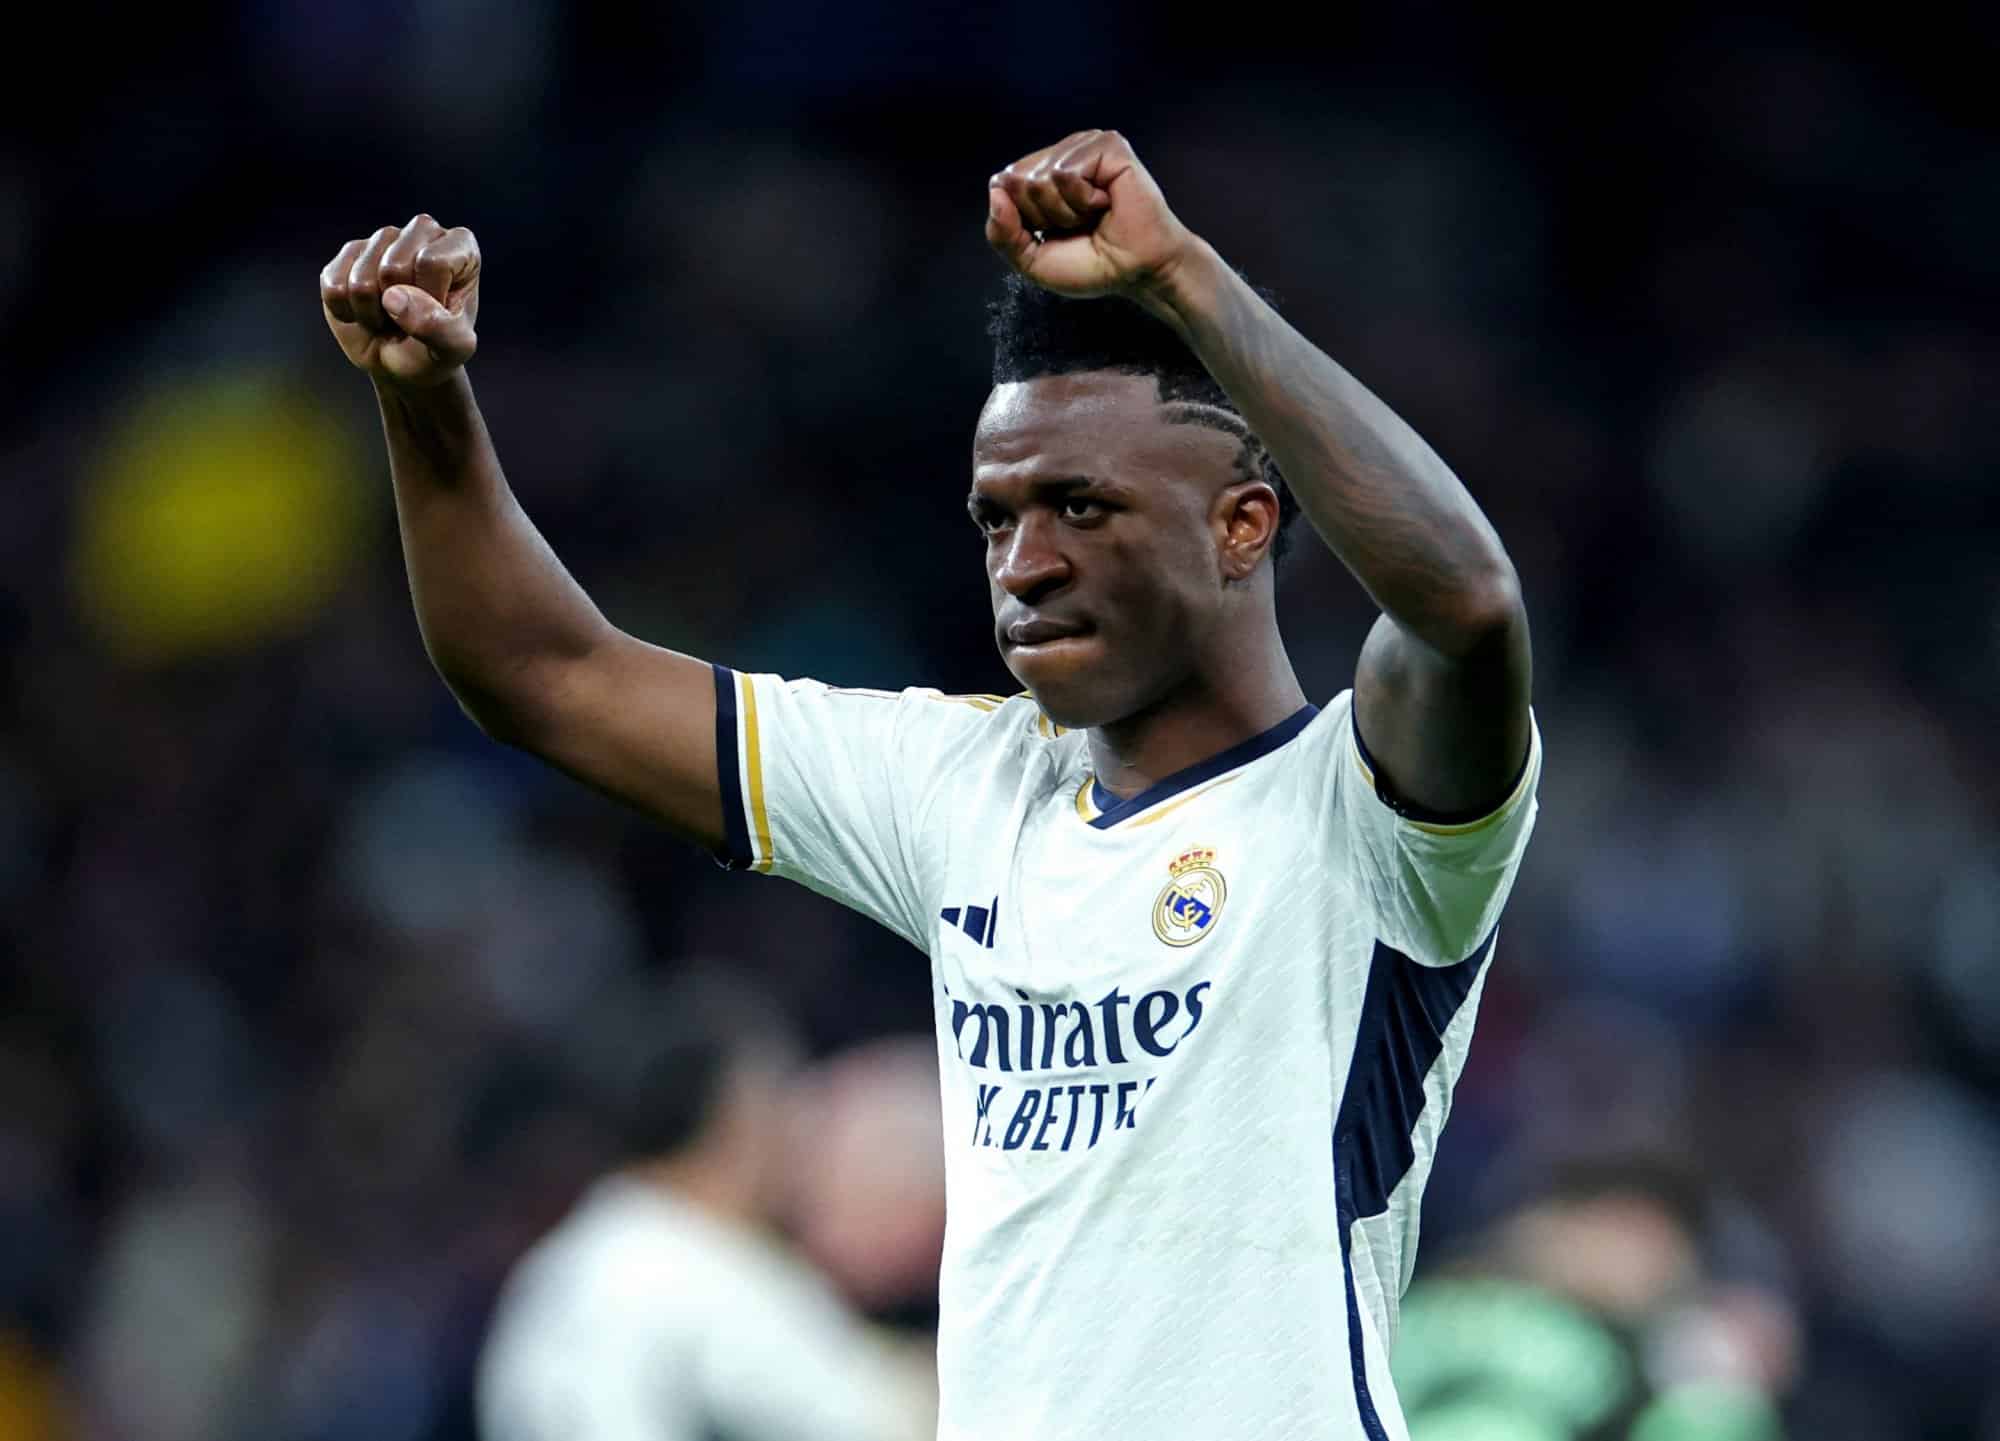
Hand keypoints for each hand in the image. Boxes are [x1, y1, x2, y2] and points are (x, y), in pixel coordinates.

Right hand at [320, 215, 479, 387]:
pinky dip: (346, 311)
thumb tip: (394, 298)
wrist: (402, 366)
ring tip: (389, 316)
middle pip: (392, 267)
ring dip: (371, 313)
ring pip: (361, 278)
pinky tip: (366, 311)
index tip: (439, 315)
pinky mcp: (349, 252)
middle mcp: (423, 232)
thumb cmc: (435, 350)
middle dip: (396, 308)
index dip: (429, 300)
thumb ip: (439, 328)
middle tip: (409, 318)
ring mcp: (384, 238)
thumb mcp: (453, 350)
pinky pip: (333, 285)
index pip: (432, 263)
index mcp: (461, 245)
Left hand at [986, 130, 1194, 302]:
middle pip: (1016, 180)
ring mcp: (1085, 146)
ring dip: (1065, 212)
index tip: (1054, 233)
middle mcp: (1062, 154)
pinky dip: (1082, 201)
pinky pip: (1066, 173)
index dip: (1021, 219)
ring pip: (1040, 178)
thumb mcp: (1032, 259)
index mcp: (1042, 174)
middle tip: (1079, 225)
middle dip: (1044, 216)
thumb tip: (995, 193)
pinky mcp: (1107, 146)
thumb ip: (1002, 233)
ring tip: (1094, 215)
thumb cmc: (1093, 264)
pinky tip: (1105, 204)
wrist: (1137, 272)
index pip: (1001, 184)